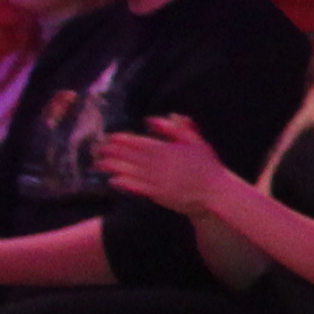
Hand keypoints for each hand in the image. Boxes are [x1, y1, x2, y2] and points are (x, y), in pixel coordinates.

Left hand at [89, 113, 235, 220]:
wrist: (216, 193)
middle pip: (129, 156)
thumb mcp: (195, 141)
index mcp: (166, 149)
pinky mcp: (157, 194)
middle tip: (97, 150)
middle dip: (111, 152)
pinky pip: (135, 187)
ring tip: (98, 165)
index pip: (138, 142)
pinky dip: (123, 183)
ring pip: (128, 171)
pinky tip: (113, 180)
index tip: (109, 137)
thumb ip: (174, 129)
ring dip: (112, 167)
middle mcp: (158, 164)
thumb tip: (151, 119)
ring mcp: (156, 180)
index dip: (122, 139)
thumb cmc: (207, 166)